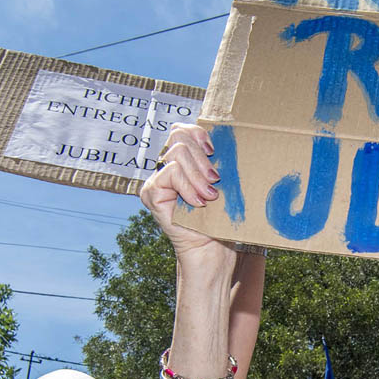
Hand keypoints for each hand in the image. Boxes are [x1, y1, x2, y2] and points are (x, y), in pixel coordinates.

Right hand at [139, 123, 228, 257]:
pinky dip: (188, 186)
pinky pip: (171, 173)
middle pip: (179, 136)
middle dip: (202, 157)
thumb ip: (216, 162)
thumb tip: (227, 139)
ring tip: (210, 195)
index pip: (181, 130)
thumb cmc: (221, 218)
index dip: (198, 134)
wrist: (212, 248)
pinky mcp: (151, 193)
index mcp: (183, 162)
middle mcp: (166, 167)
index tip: (214, 151)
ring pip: (177, 152)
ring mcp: (157, 180)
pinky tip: (198, 202)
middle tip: (215, 180)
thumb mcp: (223, 184)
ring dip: (198, 174)